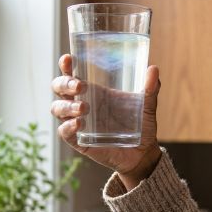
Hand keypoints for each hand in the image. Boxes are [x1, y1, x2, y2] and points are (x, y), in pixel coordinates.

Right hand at [51, 54, 161, 188]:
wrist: (142, 152)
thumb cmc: (141, 125)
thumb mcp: (147, 106)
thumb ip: (150, 89)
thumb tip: (154, 69)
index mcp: (94, 90)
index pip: (72, 74)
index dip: (66, 66)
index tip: (68, 59)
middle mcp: (81, 103)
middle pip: (59, 88)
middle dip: (64, 84)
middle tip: (80, 86)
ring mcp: (77, 121)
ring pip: (57, 109)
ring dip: (67, 106)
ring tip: (84, 108)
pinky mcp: (78, 140)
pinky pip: (64, 132)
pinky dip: (68, 127)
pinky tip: (79, 124)